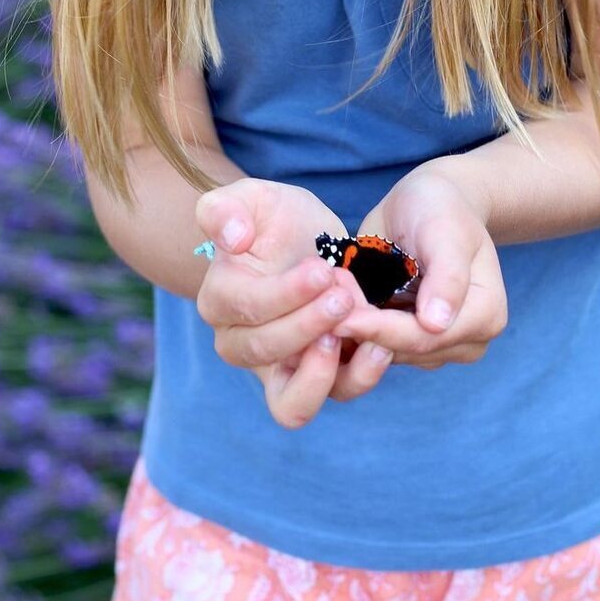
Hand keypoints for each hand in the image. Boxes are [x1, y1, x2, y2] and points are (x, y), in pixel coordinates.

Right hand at [194, 178, 392, 428]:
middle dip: (308, 325)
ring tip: (361, 331)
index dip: (284, 294)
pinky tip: (380, 345)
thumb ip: (225, 209)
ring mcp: (278, 369)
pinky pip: (331, 396)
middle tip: (343, 295)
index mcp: (219, 301)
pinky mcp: (316, 378)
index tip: (321, 269)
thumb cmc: (275, 220)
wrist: (308, 243)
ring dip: (328, 370)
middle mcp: (240, 344)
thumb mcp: (252, 198)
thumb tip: (231, 239)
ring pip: (293, 402)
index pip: (245, 309)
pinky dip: (358, 377)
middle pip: (266, 353)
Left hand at [326, 167, 507, 392]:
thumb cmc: (440, 207)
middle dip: (361, 328)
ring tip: (324, 297)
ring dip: (353, 328)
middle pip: (404, 349)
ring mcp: (437, 345)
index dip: (381, 330)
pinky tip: (330, 304)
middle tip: (318, 304)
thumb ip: (446, 274)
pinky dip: (353, 326)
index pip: (426, 336)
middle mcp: (466, 340)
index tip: (338, 317)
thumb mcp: (445, 230)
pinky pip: (375, 345)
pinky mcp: (408, 341)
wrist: (428, 202)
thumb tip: (436, 323)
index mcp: (485, 315)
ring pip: (386, 353)